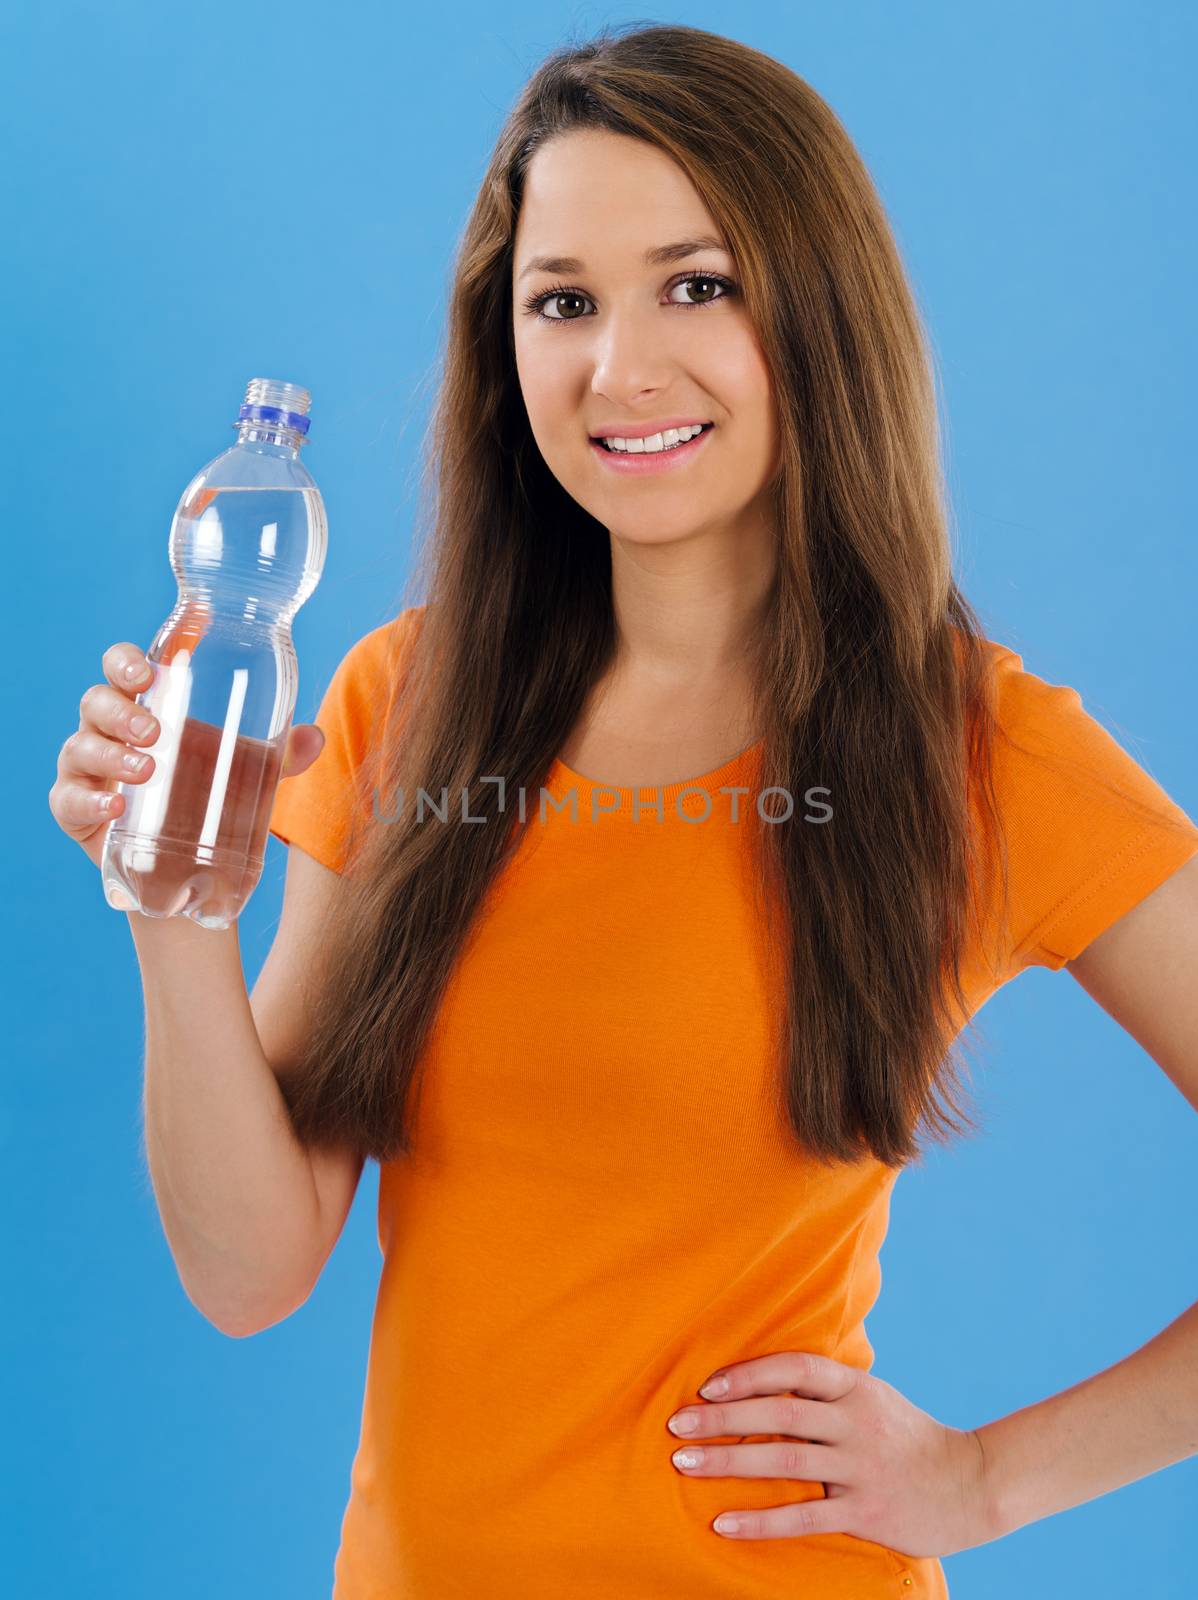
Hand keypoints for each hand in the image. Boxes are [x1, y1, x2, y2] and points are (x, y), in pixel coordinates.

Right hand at [50, 641, 325, 870]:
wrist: (184, 870)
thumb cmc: (207, 797)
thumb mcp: (246, 773)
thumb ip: (280, 756)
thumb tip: (315, 737)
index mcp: (144, 705)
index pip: (124, 668)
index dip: (127, 661)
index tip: (148, 670)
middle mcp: (108, 730)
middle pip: (97, 702)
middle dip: (122, 711)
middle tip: (155, 731)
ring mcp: (86, 769)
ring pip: (81, 746)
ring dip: (111, 754)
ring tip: (148, 770)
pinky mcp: (73, 810)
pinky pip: (68, 800)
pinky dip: (88, 801)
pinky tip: (114, 807)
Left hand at [665, 1350, 995, 1556]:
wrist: (971, 1485)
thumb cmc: (906, 1437)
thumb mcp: (871, 1399)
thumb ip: (825, 1391)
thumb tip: (760, 1378)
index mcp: (855, 1388)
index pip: (794, 1369)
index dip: (748, 1374)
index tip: (707, 1386)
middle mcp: (856, 1421)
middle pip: (779, 1413)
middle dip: (722, 1418)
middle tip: (676, 1425)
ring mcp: (861, 1466)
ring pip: (784, 1459)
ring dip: (729, 1461)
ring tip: (685, 1463)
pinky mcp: (866, 1510)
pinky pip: (804, 1514)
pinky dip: (760, 1519)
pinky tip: (724, 1522)